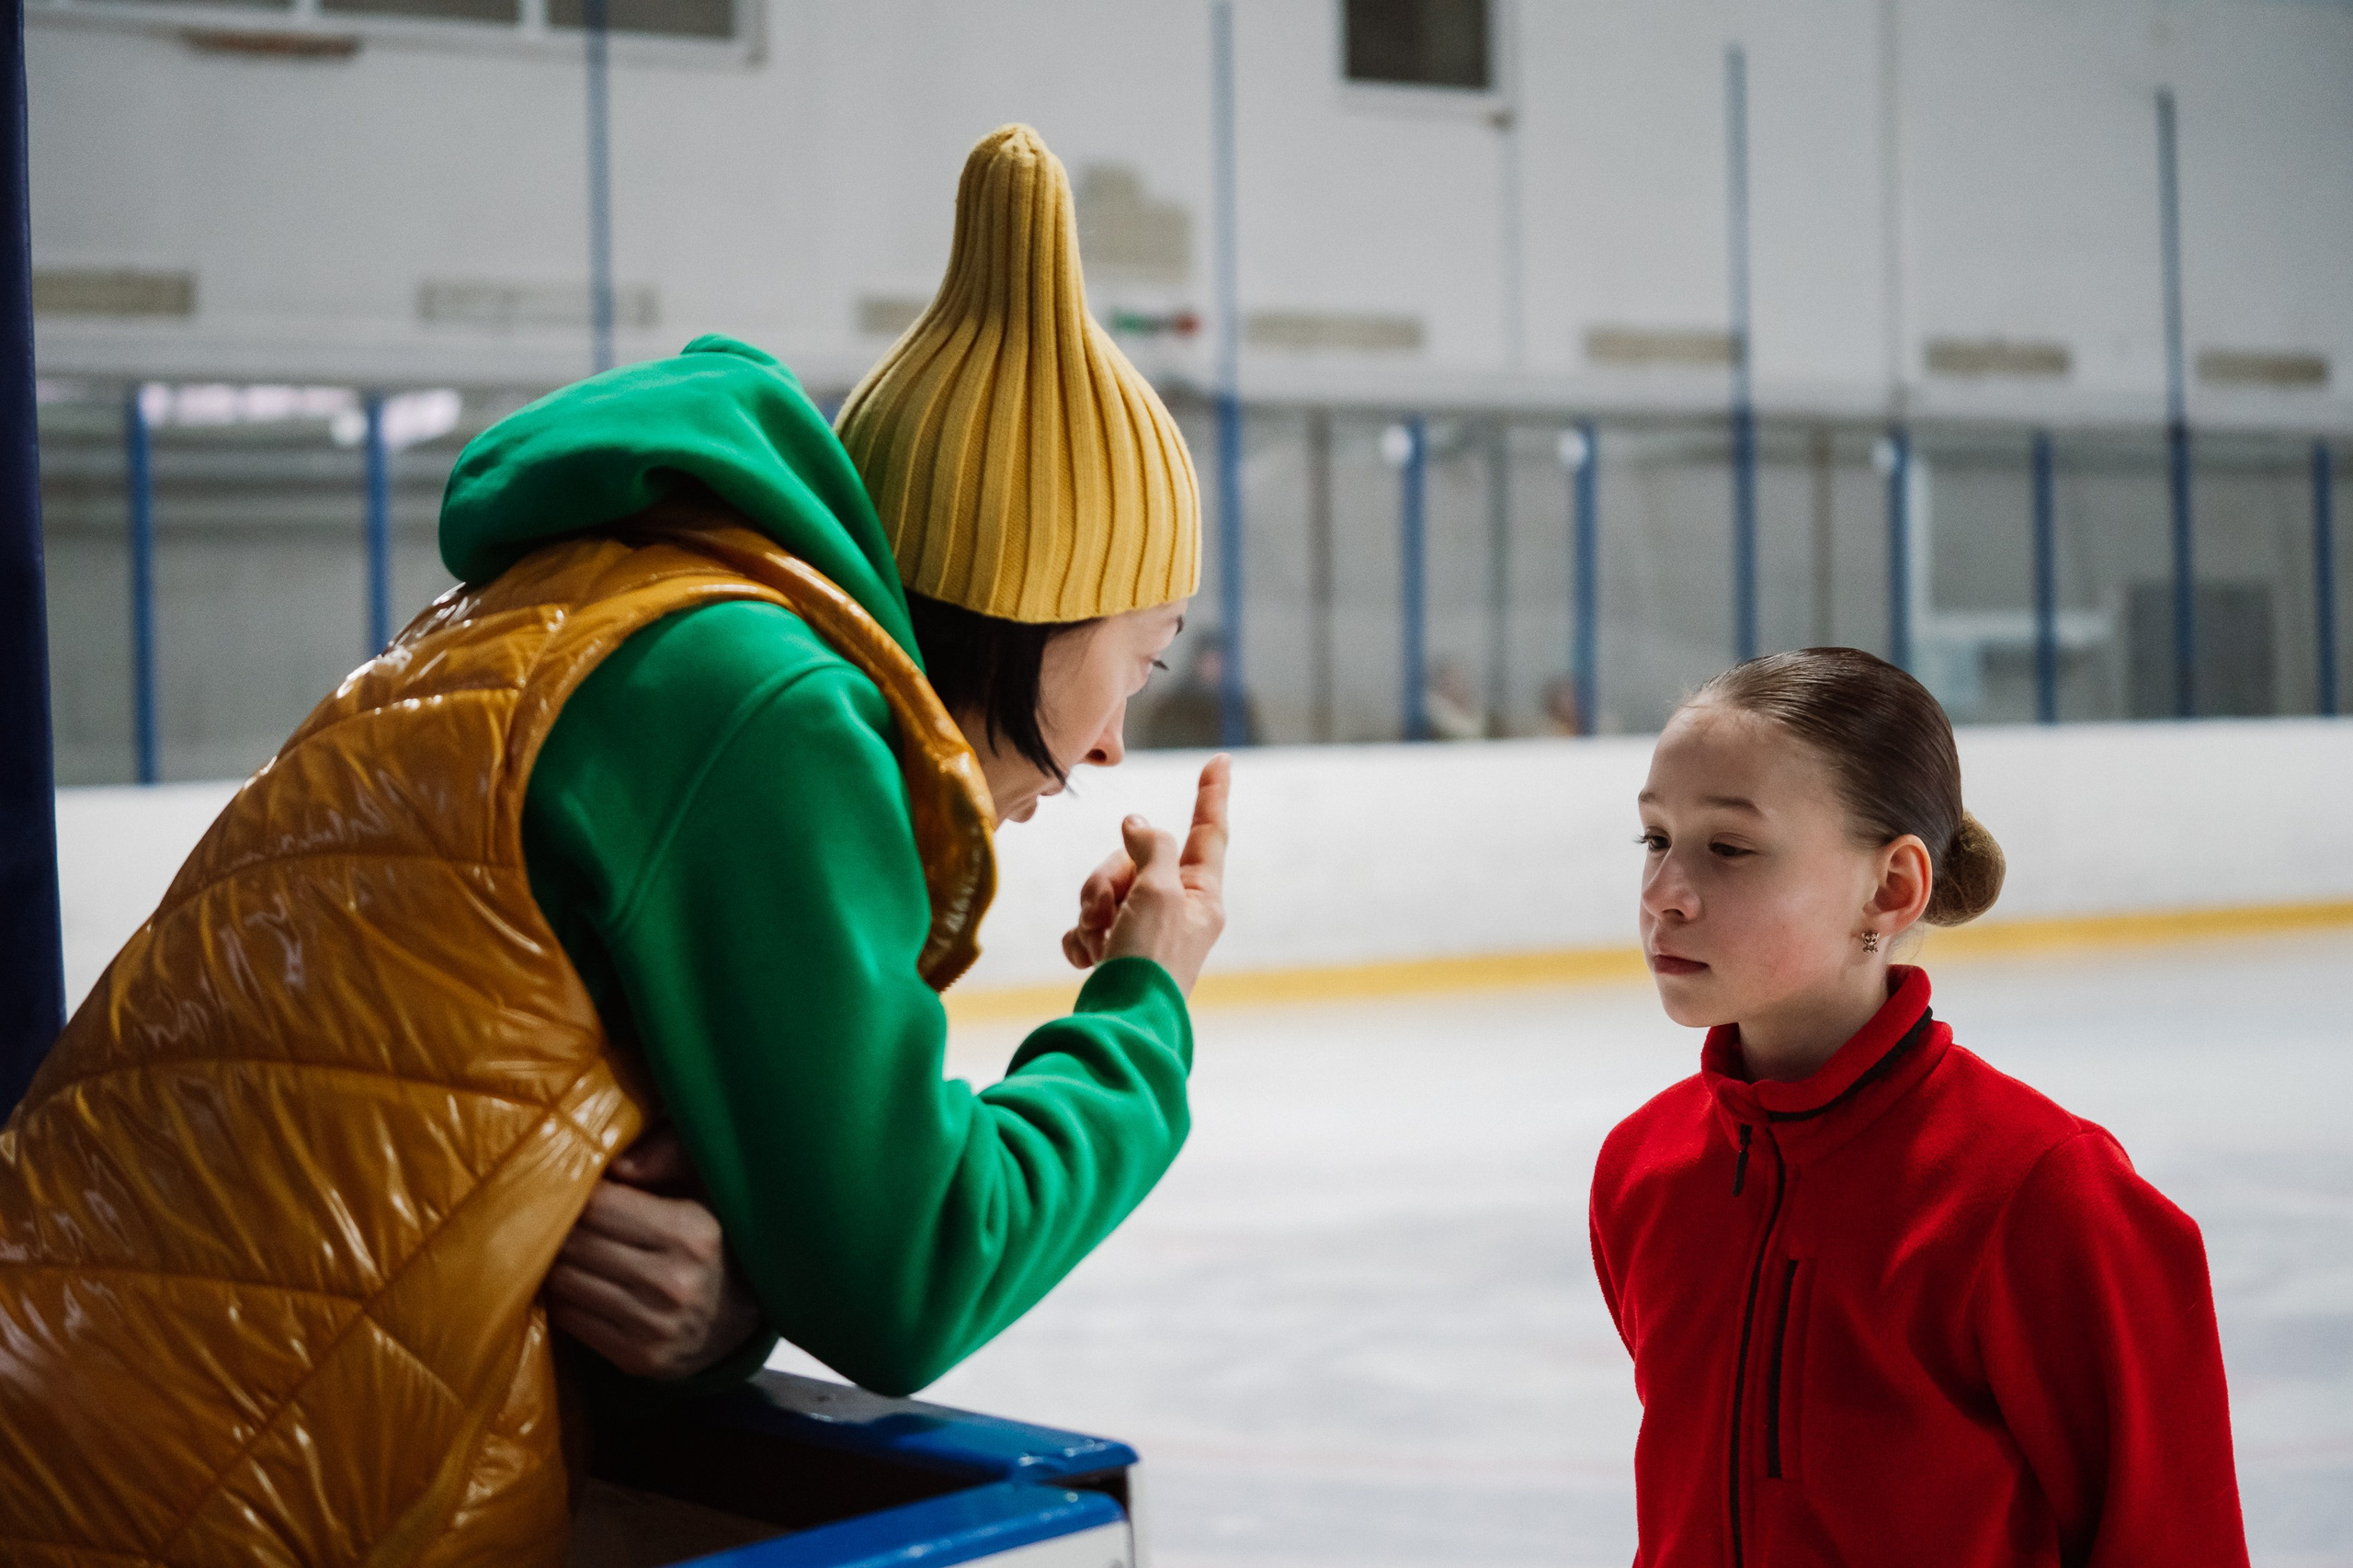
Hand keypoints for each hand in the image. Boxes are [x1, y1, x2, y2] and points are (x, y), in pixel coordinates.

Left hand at [545, 1127, 764, 1379]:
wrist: (741, 1320)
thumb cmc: (716, 1240)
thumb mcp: (709, 1186)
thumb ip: (670, 1156)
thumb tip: (617, 1165)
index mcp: (691, 1233)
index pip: (600, 1205)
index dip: (579, 1193)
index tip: (577, 1188)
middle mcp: (672, 1282)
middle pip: (575, 1244)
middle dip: (560, 1226)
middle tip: (558, 1217)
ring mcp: (653, 1326)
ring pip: (565, 1282)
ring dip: (557, 1262)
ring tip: (567, 1249)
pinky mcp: (637, 1358)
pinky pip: (571, 1319)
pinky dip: (565, 1298)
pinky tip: (579, 1284)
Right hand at [1061, 754, 1229, 994]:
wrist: (1121, 1026)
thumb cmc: (1149, 960)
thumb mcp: (1158, 891)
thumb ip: (1151, 847)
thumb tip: (1137, 824)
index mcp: (1200, 896)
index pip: (1207, 832)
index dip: (1212, 794)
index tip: (1222, 760)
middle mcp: (1176, 911)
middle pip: (1134, 860)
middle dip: (1108, 880)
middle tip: (1108, 914)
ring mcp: (1144, 933)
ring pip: (1105, 890)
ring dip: (1092, 912)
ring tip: (1099, 942)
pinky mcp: (1115, 954)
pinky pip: (1088, 924)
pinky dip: (1081, 939)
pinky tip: (1088, 959)